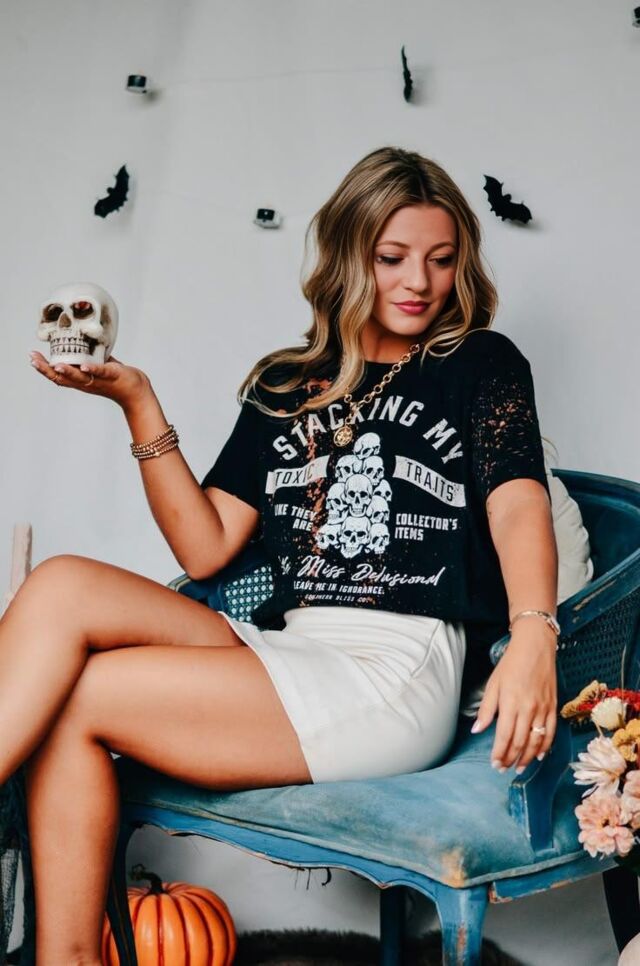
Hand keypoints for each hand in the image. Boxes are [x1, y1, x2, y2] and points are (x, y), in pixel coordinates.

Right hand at [29, 350, 150, 410]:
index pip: (57, 375)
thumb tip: (81, 336)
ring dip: (66, 372)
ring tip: (54, 365)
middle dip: (46, 370)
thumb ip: (87, 355)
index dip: (43, 368)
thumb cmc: (116, 378)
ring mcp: (97, 381)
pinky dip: (91, 369)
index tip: (32, 357)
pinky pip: (100, 373)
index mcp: (80, 380)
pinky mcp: (112, 376)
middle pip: (62, 379)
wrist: (135, 391)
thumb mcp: (97, 365)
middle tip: (33, 360)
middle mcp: (85, 383)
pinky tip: (84, 367)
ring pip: (79, 378)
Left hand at [471, 621, 557, 773]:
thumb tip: (476, 729)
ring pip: (536, 740)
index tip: (494, 763)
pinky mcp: (553, 706)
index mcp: (511, 702)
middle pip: (520, 742)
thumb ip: (486, 709)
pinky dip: (546, 746)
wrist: (535, 647)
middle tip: (503, 769)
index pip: (505, 736)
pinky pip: (551, 732)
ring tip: (519, 768)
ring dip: (528, 757)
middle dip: (511, 758)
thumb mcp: (493, 683)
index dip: (499, 753)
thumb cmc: (511, 664)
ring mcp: (543, 708)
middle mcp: (528, 708)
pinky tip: (539, 756)